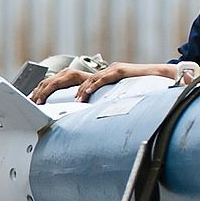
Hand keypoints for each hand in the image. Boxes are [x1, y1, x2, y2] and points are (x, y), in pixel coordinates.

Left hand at [31, 61, 180, 102]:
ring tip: (48, 97)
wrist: (165, 80)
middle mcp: (98, 73)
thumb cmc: (141, 94)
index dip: (49, 89)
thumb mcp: (116, 103)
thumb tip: (87, 129)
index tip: (35, 101)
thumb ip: (102, 111)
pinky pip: (102, 78)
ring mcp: (108, 71)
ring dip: (60, 87)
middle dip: (46, 87)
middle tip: (34, 100)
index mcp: (95, 81)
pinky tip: (82, 96)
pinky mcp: (121, 72)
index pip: (66, 81)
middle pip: (65, 77)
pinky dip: (91, 87)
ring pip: (78, 76)